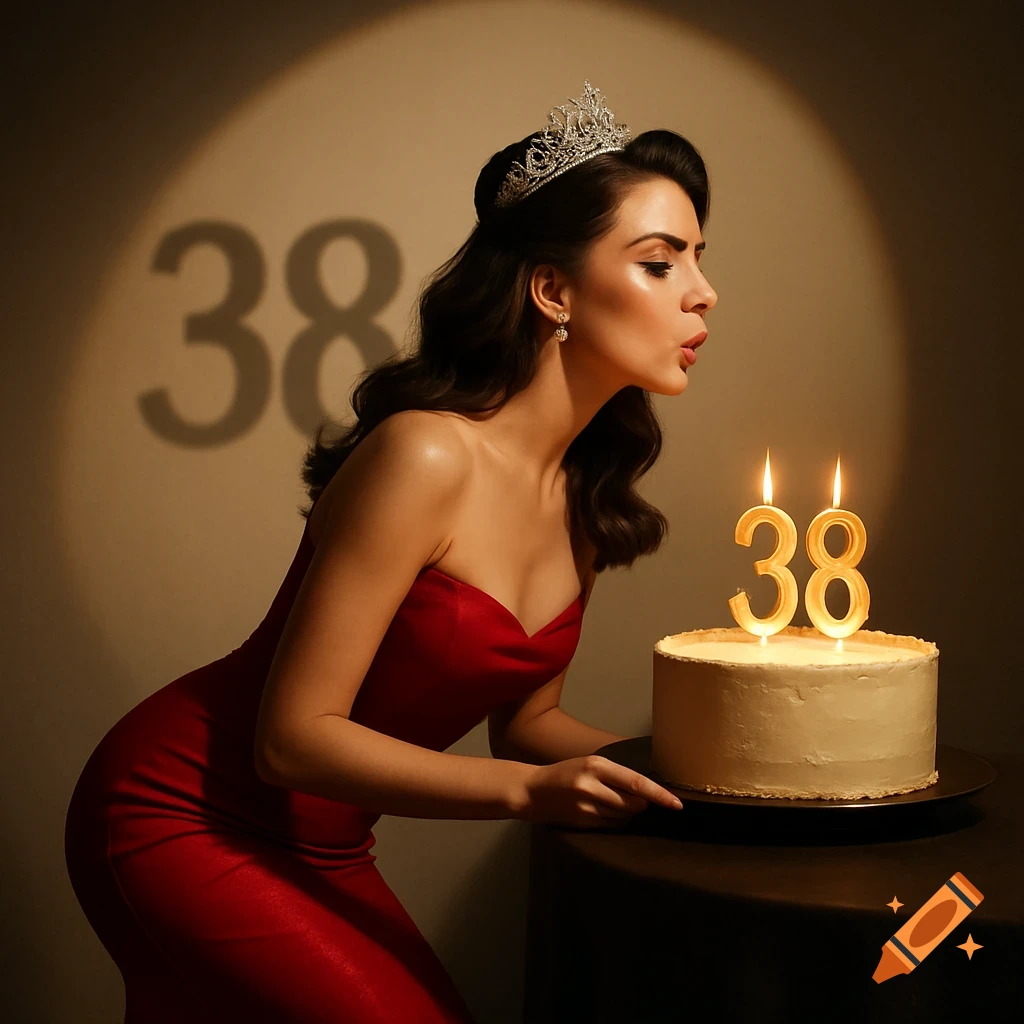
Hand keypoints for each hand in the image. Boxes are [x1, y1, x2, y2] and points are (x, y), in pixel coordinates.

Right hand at [512, 754, 682, 828]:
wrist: (532, 790)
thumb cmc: (564, 774)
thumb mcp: (588, 764)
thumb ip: (614, 776)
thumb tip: (646, 793)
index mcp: (596, 765)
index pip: (637, 783)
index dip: (659, 795)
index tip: (677, 804)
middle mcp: (592, 785)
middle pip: (633, 803)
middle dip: (641, 805)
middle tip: (634, 800)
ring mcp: (586, 806)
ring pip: (623, 816)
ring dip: (626, 813)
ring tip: (610, 803)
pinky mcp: (582, 822)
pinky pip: (611, 825)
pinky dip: (614, 821)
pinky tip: (602, 812)